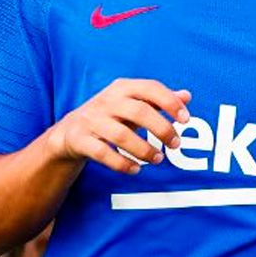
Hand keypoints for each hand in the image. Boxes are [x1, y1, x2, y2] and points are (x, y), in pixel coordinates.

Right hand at [44, 78, 190, 173]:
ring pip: (121, 135)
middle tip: (175, 144)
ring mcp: (91, 120)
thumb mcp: (132, 104)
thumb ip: (158, 100)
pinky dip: (121, 163)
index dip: (170, 102)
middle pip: (138, 111)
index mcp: (122, 87)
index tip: (186, 119)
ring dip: (143, 150)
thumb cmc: (110, 116)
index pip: (150, 88)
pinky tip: (136, 169)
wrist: (68, 132)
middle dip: (161, 129)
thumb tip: (187, 96)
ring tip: (158, 159)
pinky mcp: (80, 139)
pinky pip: (103, 153)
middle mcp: (106, 101)